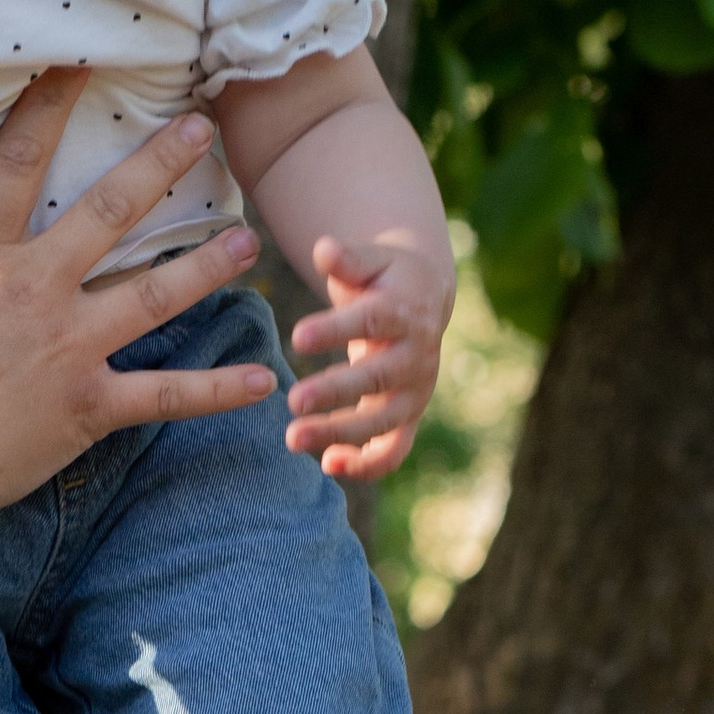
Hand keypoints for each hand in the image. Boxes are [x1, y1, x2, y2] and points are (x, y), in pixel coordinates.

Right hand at [0, 72, 271, 531]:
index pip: (16, 163)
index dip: (49, 108)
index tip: (82, 67)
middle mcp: (33, 288)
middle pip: (112, 210)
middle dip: (162, 163)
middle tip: (205, 128)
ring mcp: (69, 346)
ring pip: (155, 290)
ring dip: (206, 264)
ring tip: (249, 239)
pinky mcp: (89, 407)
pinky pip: (165, 396)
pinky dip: (216, 391)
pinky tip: (262, 382)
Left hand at [283, 237, 456, 481]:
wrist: (421, 299)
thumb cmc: (382, 277)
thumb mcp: (370, 259)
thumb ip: (347, 258)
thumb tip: (324, 249)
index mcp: (404, 311)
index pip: (371, 320)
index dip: (336, 329)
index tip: (297, 336)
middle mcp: (415, 355)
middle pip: (378, 378)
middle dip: (336, 392)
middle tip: (293, 401)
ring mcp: (414, 391)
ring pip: (383, 421)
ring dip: (341, 434)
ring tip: (293, 439)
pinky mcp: (408, 417)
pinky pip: (393, 450)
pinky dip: (366, 464)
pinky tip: (327, 465)